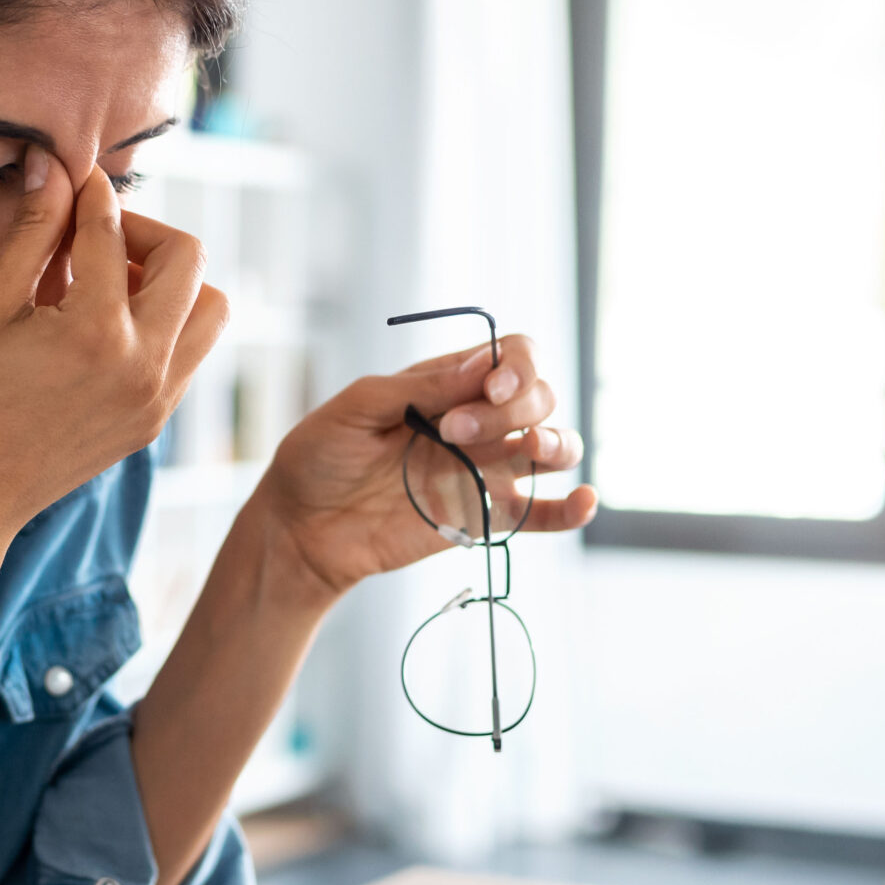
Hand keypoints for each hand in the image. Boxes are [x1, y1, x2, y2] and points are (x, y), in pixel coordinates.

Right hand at [0, 147, 228, 549]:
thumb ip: (31, 235)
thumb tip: (52, 166)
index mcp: (97, 332)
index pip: (112, 232)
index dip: (89, 193)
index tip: (72, 178)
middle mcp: (144, 366)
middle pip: (189, 260)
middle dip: (144, 231)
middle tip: (94, 236)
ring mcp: (158, 399)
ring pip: (209, 308)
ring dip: (171, 281)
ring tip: (110, 283)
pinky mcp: (155, 421)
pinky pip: (190, 352)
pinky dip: (166, 323)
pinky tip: (107, 324)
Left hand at [253, 335, 595, 600]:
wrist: (301, 528)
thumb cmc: (319, 458)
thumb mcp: (356, 409)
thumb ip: (419, 387)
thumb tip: (481, 367)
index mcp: (447, 383)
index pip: (513, 357)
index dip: (516, 366)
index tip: (488, 387)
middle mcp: (477, 422)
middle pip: (538, 397)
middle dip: (512, 407)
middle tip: (454, 432)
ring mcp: (485, 469)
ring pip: (554, 446)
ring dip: (557, 441)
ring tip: (531, 448)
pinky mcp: (485, 517)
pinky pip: (543, 513)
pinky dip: (571, 508)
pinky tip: (583, 501)